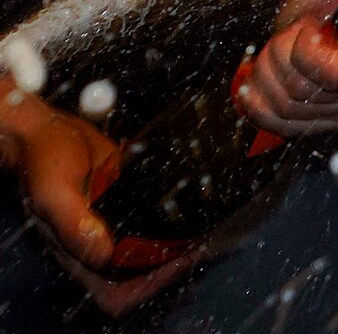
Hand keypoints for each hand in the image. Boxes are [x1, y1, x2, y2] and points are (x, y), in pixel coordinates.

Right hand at [1, 85, 199, 309]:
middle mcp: (99, 245)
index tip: (177, 263)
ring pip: (151, 249)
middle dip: (173, 264)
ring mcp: (115, 225)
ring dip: (178, 244)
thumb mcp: (54, 193)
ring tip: (207, 227)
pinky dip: (174, 219)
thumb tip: (103, 255)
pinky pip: (154, 220)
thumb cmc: (44, 162)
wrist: (50, 130)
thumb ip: (73, 225)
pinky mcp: (128, 201)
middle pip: (141, 275)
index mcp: (77, 254)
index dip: (146, 287)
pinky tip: (197, 205)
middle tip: (203, 242)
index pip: (115, 293)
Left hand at [236, 0, 337, 138]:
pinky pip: (287, 128)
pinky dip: (261, 110)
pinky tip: (254, 88)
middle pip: (305, 91)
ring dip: (269, 77)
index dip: (307, 55)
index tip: (307, 27)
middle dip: (282, 59)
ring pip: (291, 108)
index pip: (335, 74)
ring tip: (275, 48)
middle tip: (287, 31)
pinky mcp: (333, 119)